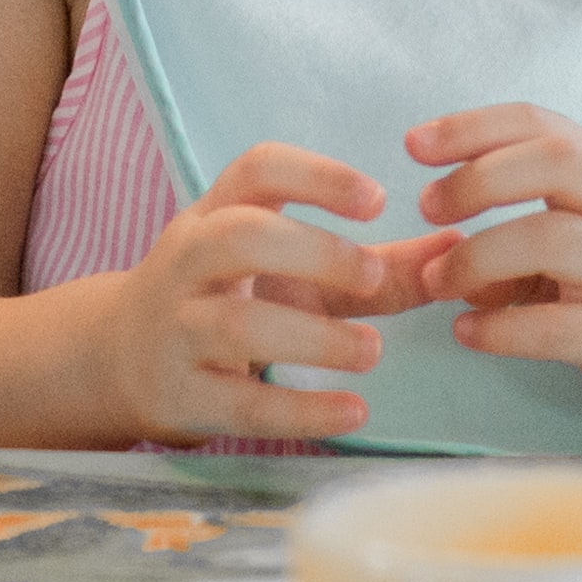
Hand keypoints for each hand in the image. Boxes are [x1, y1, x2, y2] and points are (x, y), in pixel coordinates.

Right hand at [94, 142, 454, 446]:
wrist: (120, 358)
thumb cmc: (227, 297)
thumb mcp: (292, 270)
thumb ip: (377, 264)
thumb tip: (462, 252)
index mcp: (216, 212)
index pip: (258, 170)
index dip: (317, 177)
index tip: (378, 200)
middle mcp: (187, 260)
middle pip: (239, 236)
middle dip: (313, 252)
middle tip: (374, 277)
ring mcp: (176, 327)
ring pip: (236, 323)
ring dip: (312, 337)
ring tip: (373, 353)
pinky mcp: (179, 393)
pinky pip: (238, 404)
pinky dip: (300, 410)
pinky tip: (353, 411)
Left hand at [408, 105, 581, 434]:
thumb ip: (522, 220)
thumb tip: (436, 241)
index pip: (544, 125)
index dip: (474, 127)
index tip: (414, 144)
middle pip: (558, 163)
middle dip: (480, 178)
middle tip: (429, 207)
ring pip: (557, 241)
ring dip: (480, 257)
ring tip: (438, 280)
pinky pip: (561, 328)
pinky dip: (502, 329)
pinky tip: (466, 333)